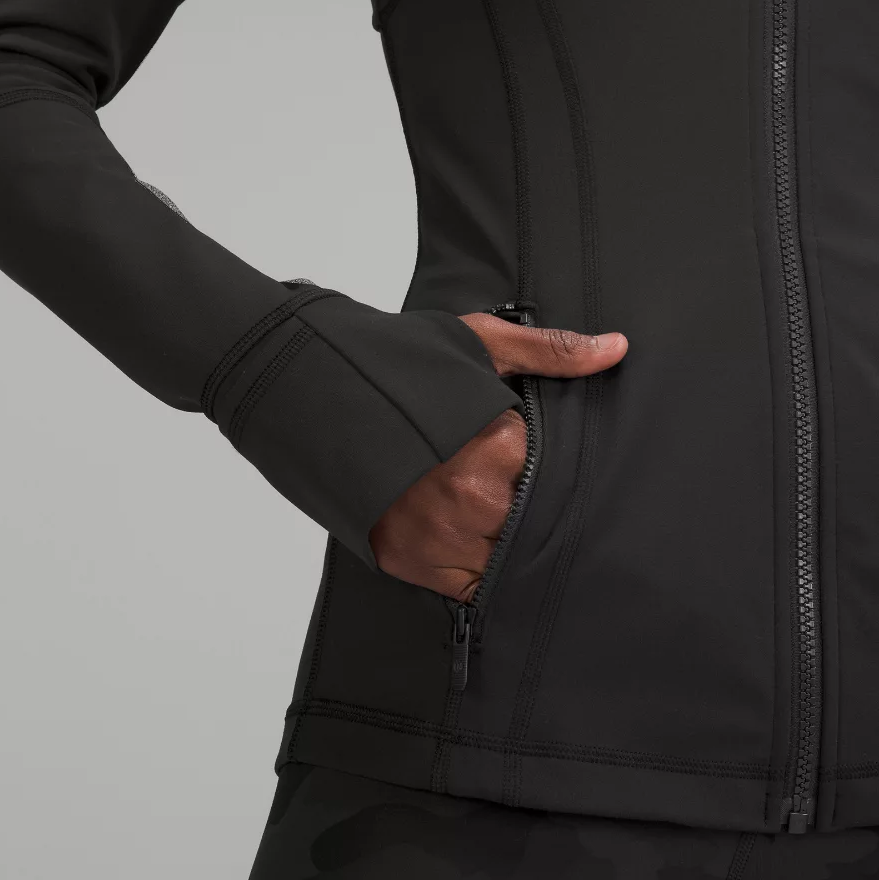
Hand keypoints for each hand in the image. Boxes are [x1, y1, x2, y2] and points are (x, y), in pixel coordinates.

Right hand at [367, 315, 627, 599]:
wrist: (314, 393)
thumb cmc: (399, 366)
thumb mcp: (479, 345)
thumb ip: (551, 352)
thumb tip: (617, 349)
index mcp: (497, 445)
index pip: (551, 473)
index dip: (543, 464)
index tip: (524, 455)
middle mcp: (473, 498)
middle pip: (532, 520)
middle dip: (525, 503)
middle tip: (504, 483)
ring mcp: (441, 536)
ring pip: (506, 558)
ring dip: (505, 540)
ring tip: (487, 510)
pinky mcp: (411, 562)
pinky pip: (471, 586)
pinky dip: (477, 569)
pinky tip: (471, 541)